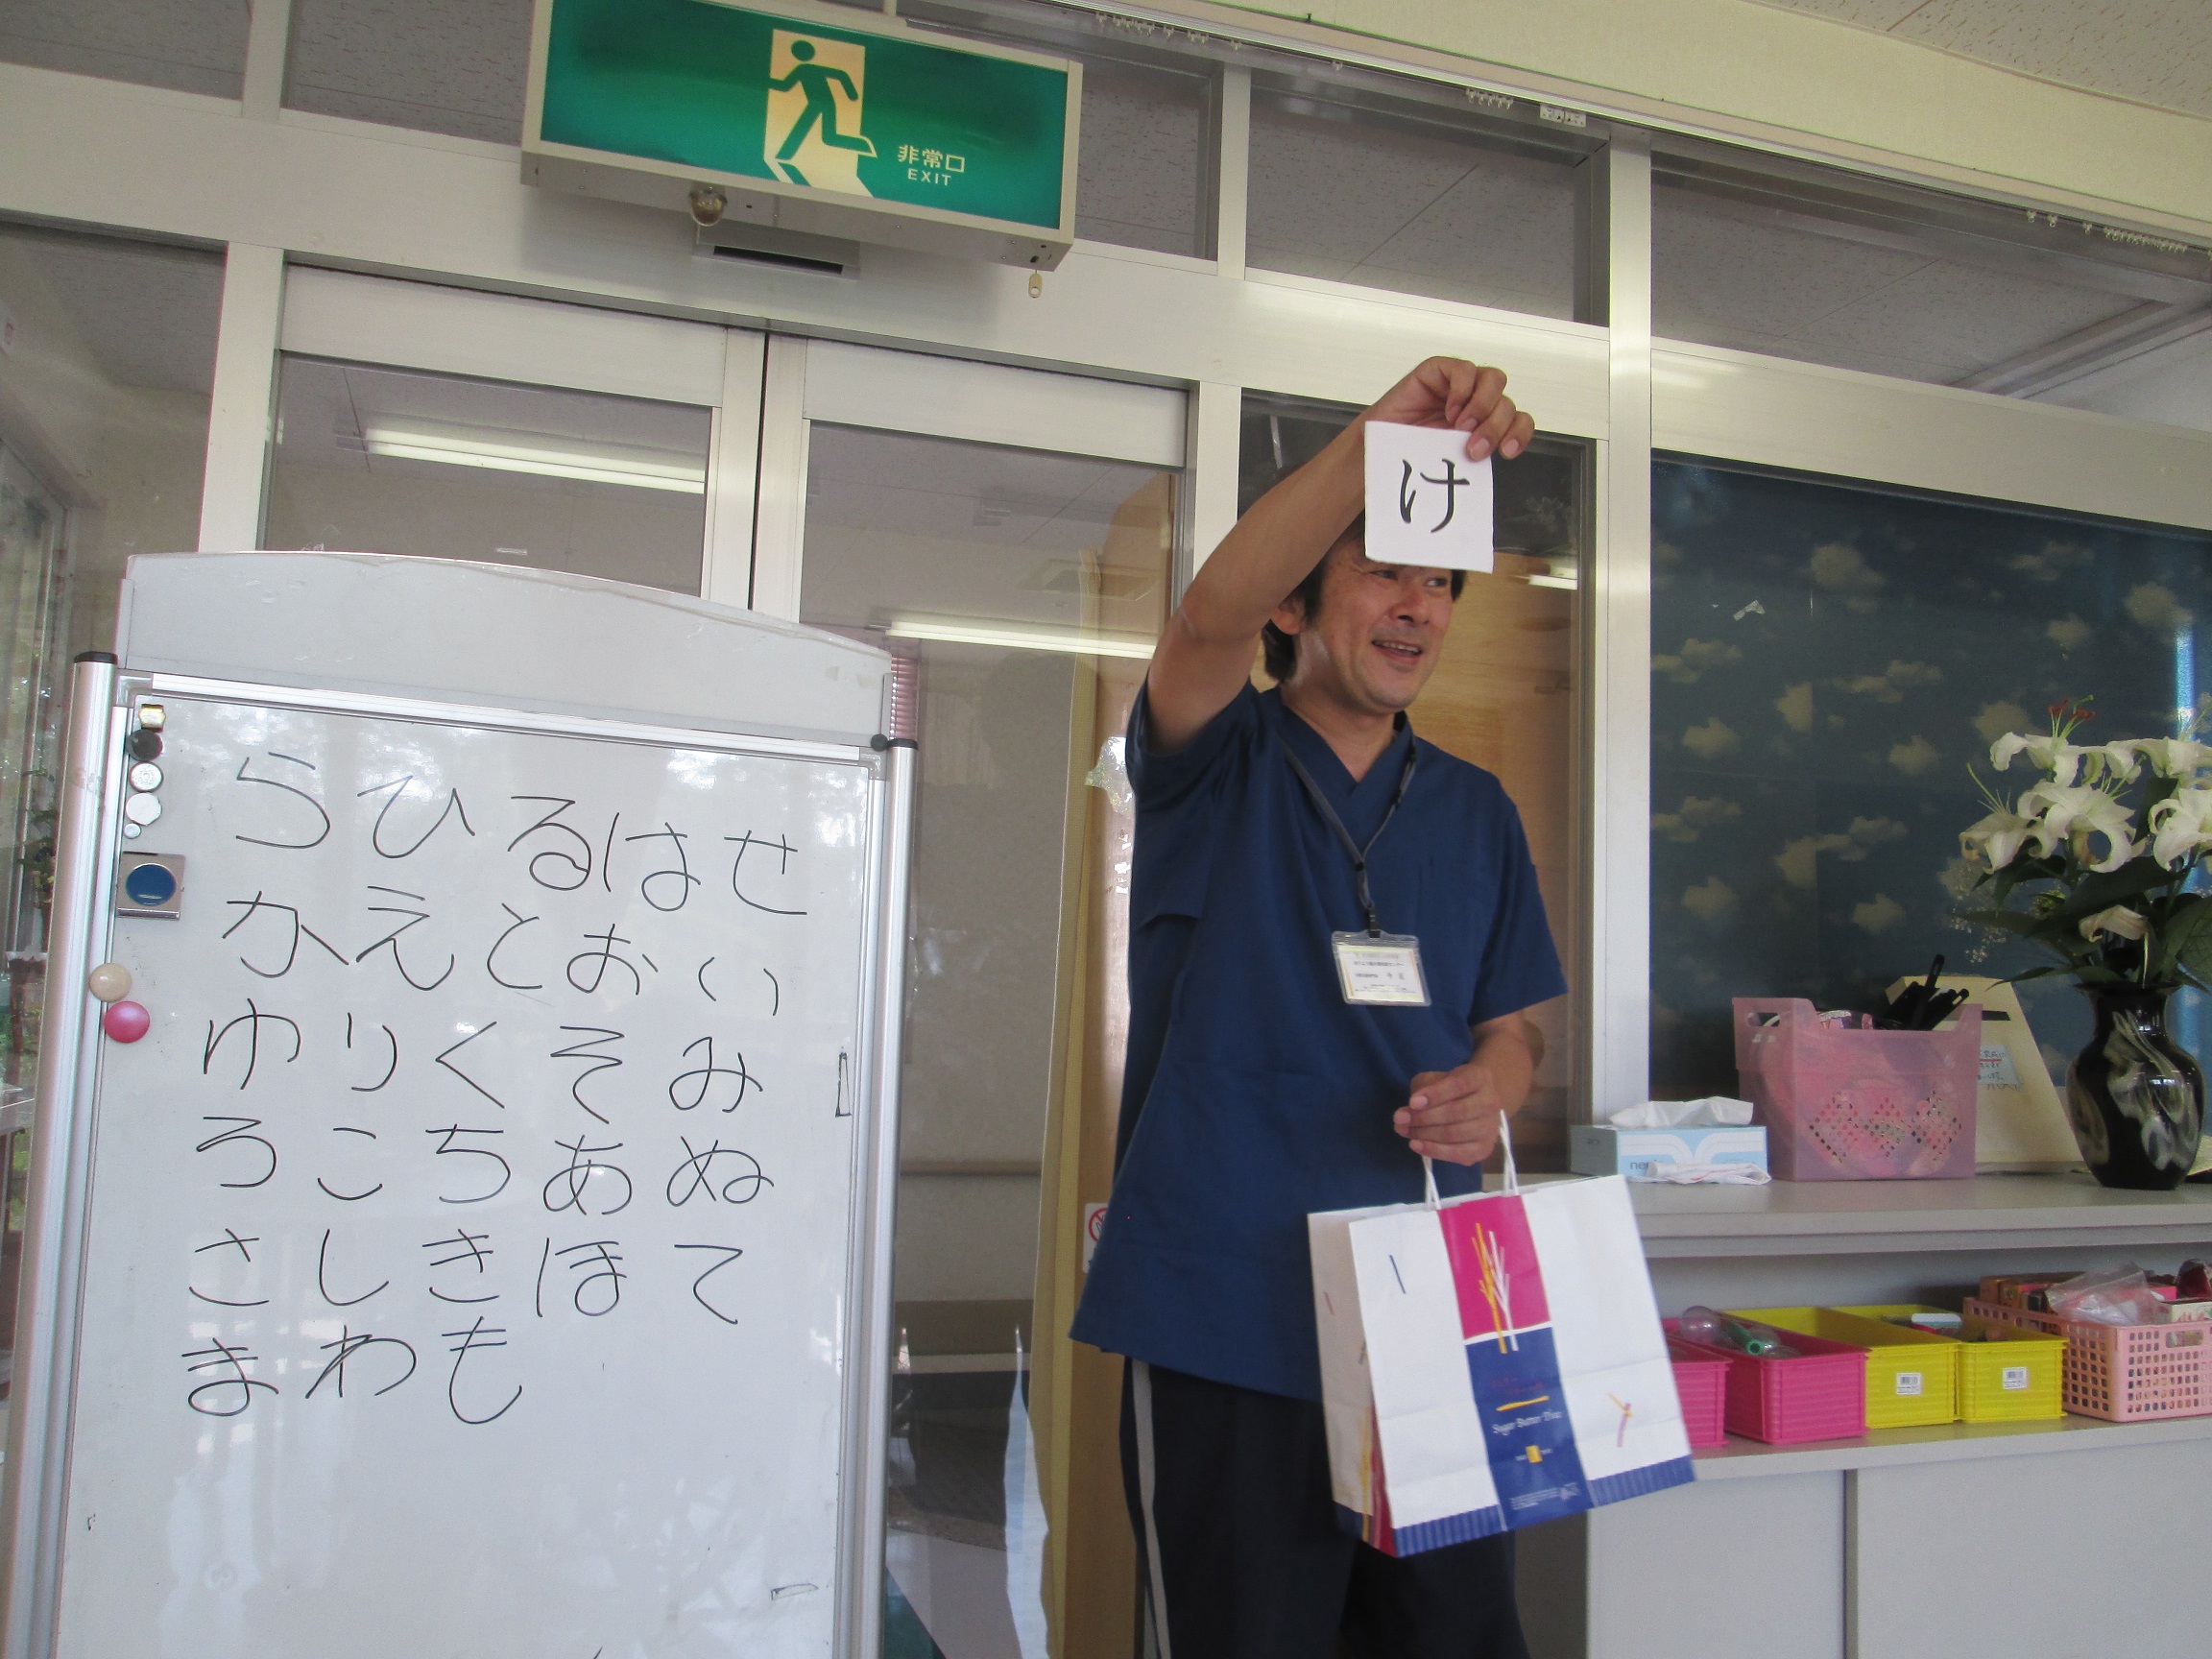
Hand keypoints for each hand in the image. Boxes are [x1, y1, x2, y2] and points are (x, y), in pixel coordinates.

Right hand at [1361, 358, 1533, 462]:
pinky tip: (1449, 410)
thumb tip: (1494, 459)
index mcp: (1484, 425)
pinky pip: (1463, 370)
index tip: (1506, 452)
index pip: (1518, 421)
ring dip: (1483, 406)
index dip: (1519, 433)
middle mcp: (1476, 403)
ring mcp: (1459, 385)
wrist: (1374, 450)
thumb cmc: (1410, 456)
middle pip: (1507, 403)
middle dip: (1495, 428)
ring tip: (1461, 427)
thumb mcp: (1452, 461)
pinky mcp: (1439, 371)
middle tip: (1473, 448)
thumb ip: (1475, 456)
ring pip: (1494, 381)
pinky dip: (1461, 389)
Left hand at [1395, 1060, 1509, 1165]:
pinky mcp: (1484, 1148)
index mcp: (1480, 1077)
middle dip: (1423, 1117)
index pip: (1459, 1084)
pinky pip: (1458, 1153)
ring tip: (1403, 1130)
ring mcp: (1490, 1127)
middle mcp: (1491, 1102)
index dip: (1435, 1094)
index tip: (1412, 1102)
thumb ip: (1424, 1088)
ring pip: (1455, 1134)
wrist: (1477, 1102)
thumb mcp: (1436, 1078)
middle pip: (1457, 1112)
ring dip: (1424, 1134)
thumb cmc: (1450, 1088)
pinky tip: (1416, 1145)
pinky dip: (1435, 1151)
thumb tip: (1410, 1110)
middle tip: (1399, 1119)